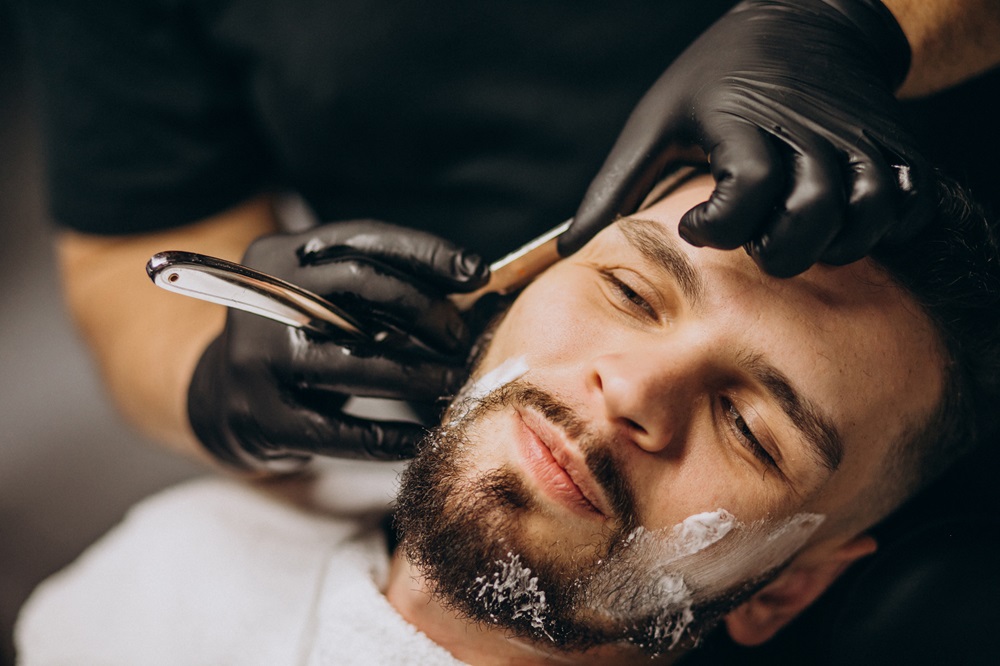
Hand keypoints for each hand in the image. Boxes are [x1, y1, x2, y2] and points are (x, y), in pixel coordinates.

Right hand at [187, 220, 488, 469]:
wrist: (222, 400)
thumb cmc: (300, 341)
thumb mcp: (323, 299)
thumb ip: (377, 285)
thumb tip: (471, 283)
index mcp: (278, 255)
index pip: (361, 239)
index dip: (425, 252)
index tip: (476, 273)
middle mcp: (259, 297)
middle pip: (360, 287)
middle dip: (425, 310)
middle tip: (463, 338)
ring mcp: (255, 359)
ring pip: (356, 362)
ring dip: (418, 375)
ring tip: (454, 382)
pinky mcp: (260, 417)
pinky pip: (341, 430)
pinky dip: (388, 436)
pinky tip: (419, 437)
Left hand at [563, 0, 930, 276]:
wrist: (806, 18)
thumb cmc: (717, 79)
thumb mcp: (657, 122)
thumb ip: (616, 189)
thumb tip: (571, 248)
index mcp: (742, 123)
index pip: (748, 189)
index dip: (721, 226)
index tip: (696, 227)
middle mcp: (806, 131)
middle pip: (813, 212)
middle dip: (780, 250)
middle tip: (755, 244)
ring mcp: (857, 138)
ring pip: (869, 211)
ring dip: (836, 244)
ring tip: (799, 238)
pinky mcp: (894, 144)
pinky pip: (910, 201)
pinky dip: (888, 225)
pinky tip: (847, 226)